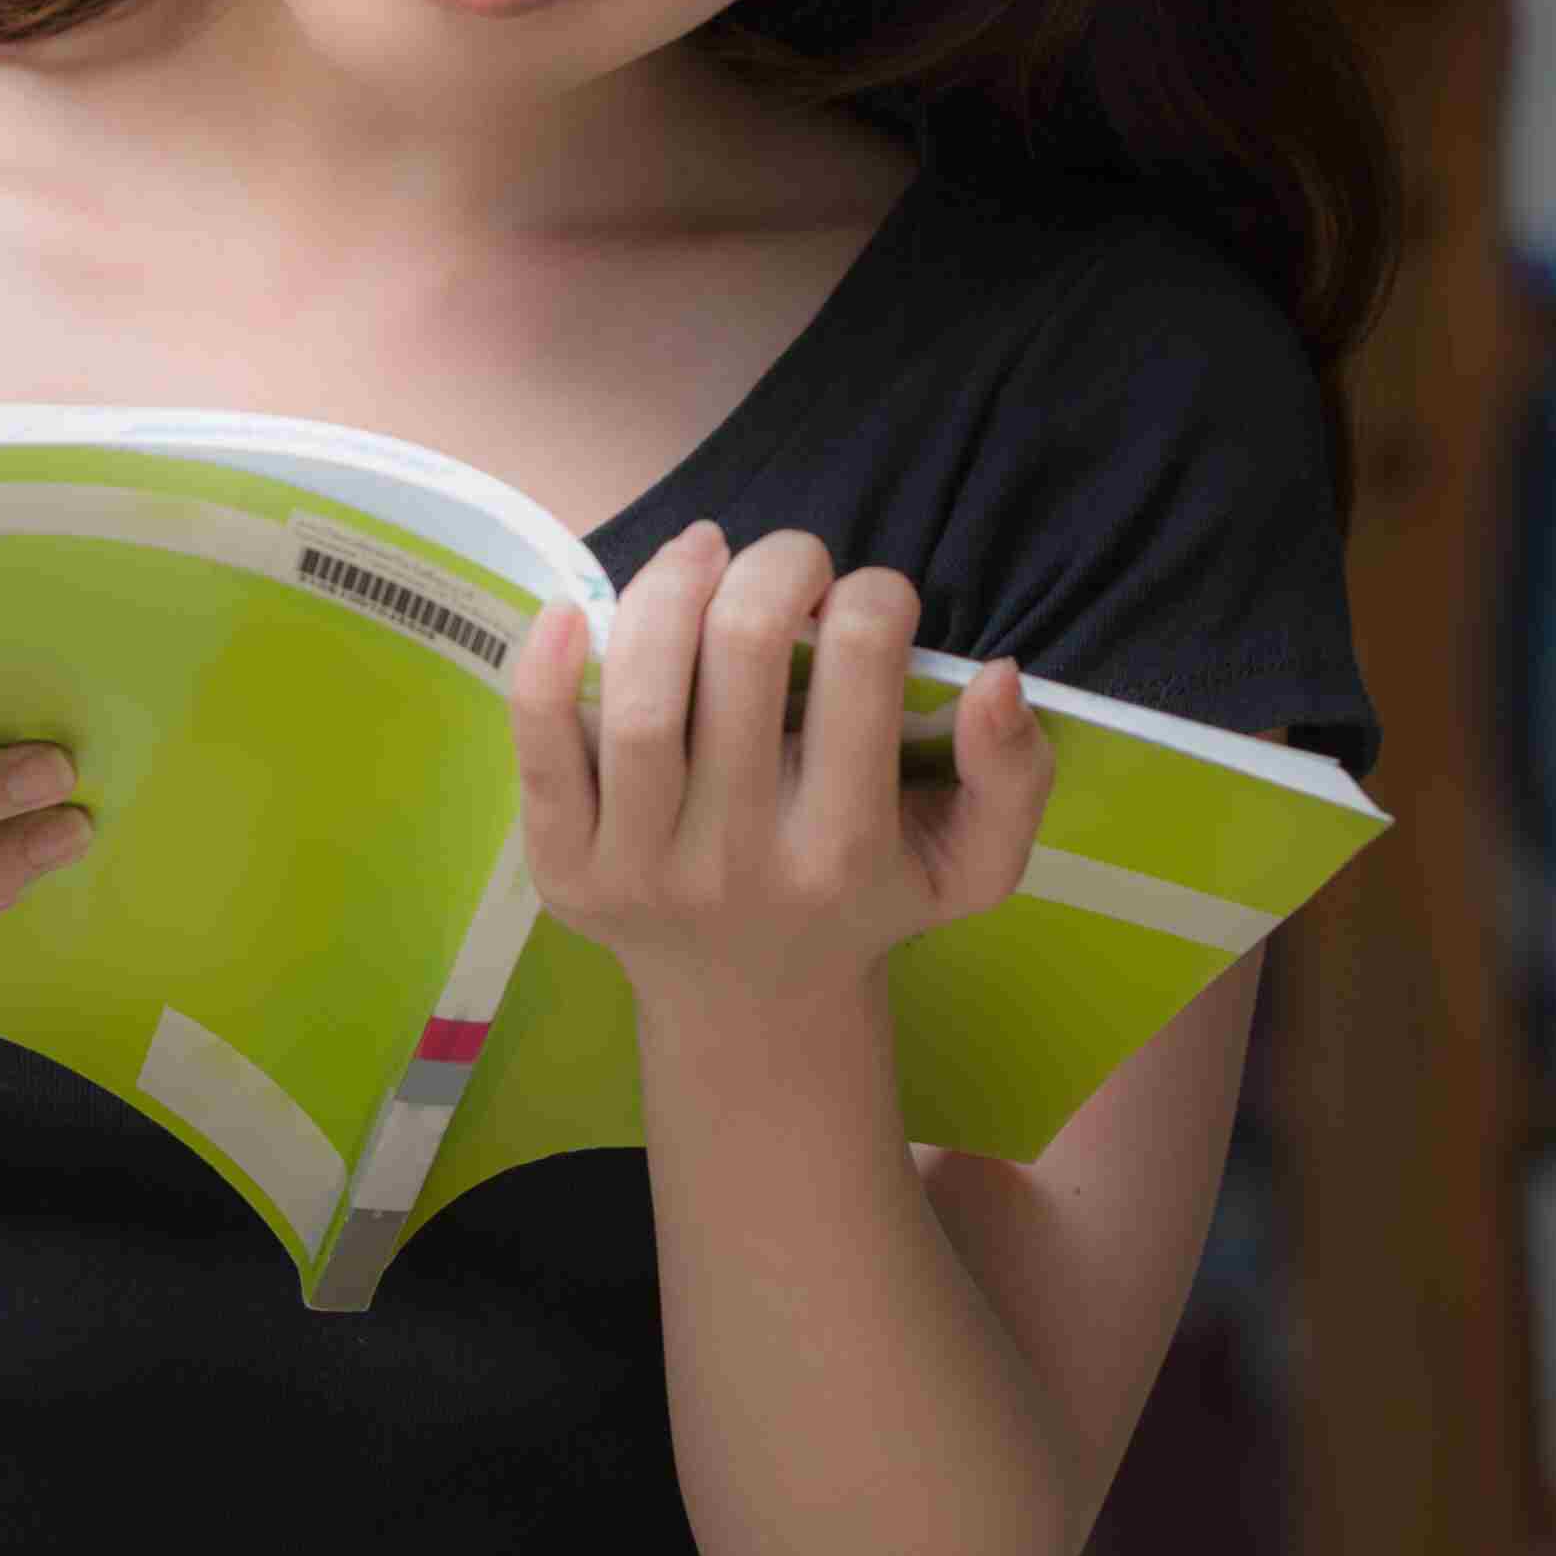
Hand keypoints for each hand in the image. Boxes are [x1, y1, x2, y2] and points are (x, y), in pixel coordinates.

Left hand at [508, 522, 1054, 1026]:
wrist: (750, 1004)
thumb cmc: (864, 902)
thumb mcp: (970, 863)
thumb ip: (1014, 775)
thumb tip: (1000, 674)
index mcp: (843, 850)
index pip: (861, 664)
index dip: (876, 594)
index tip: (871, 596)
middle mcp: (739, 862)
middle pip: (743, 653)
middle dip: (776, 565)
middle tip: (793, 557)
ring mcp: (640, 867)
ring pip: (642, 694)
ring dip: (672, 586)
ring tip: (704, 551)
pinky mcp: (565, 868)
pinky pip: (540, 753)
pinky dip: (544, 670)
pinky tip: (572, 607)